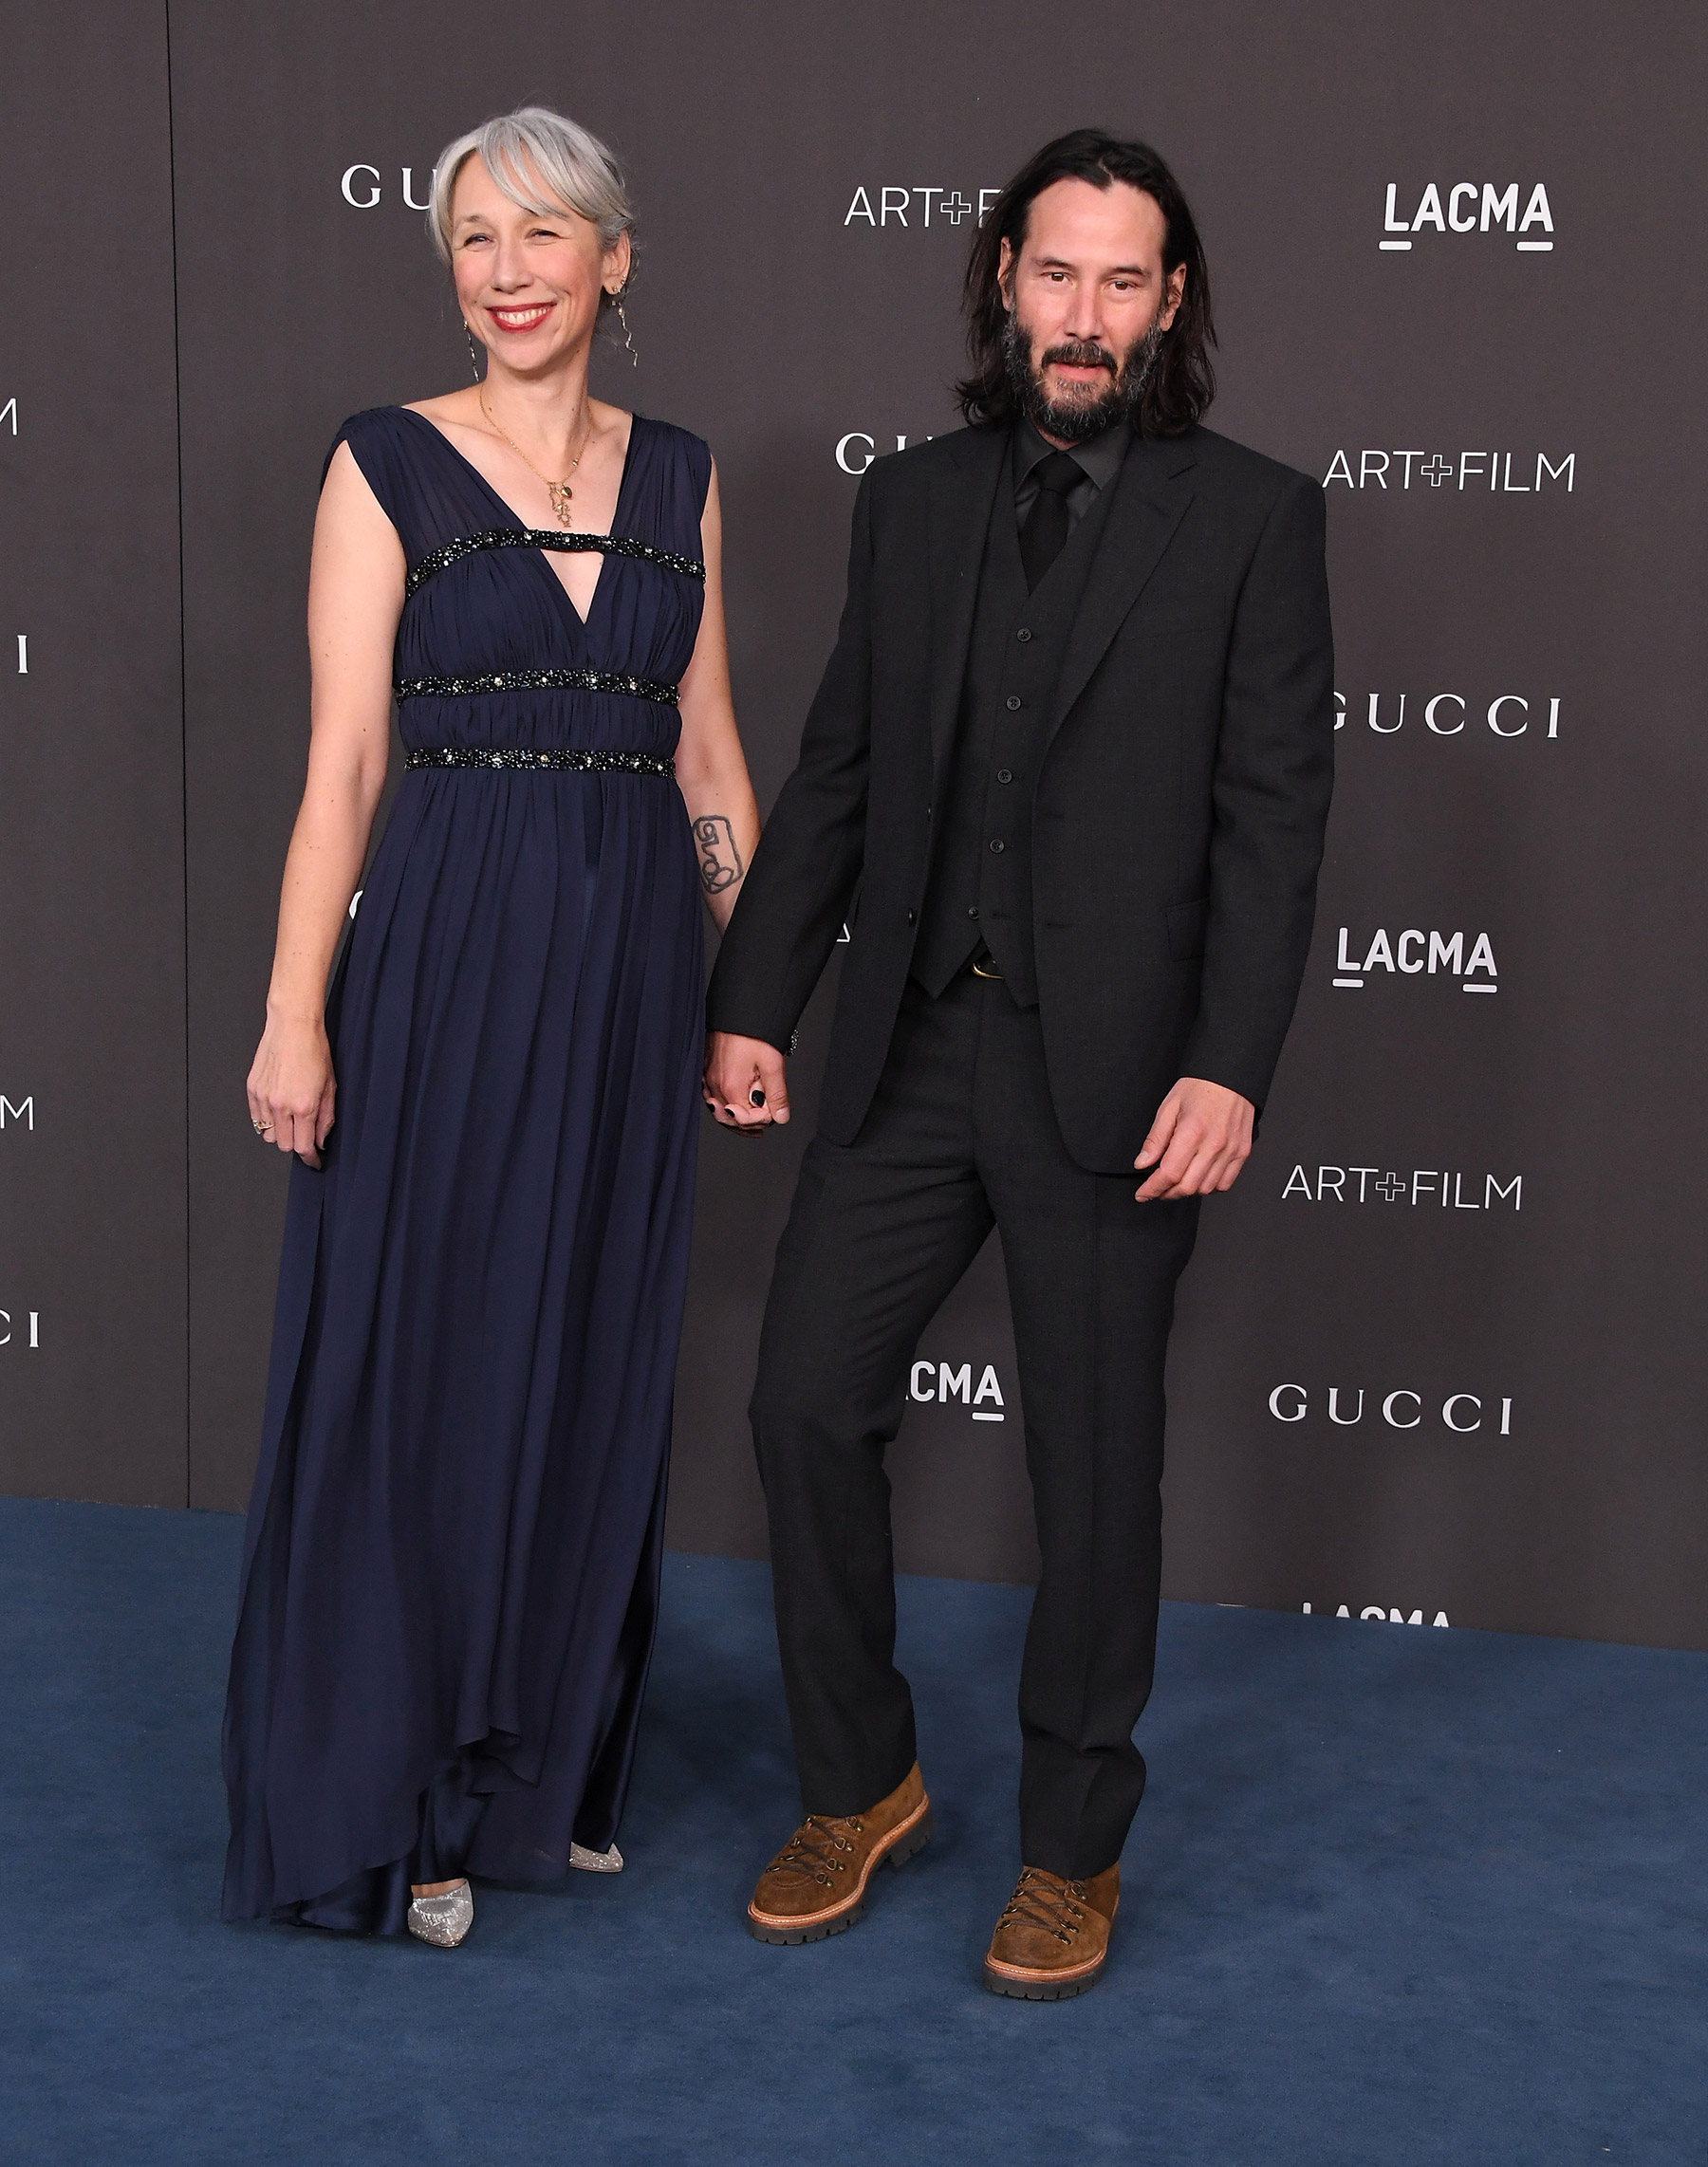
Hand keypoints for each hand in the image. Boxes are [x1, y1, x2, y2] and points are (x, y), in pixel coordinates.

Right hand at [247, 1014, 336, 1167]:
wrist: (293, 1027)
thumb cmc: (314, 1051)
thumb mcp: (330, 1087)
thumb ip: (326, 1118)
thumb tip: (321, 1140)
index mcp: (304, 1106)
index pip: (304, 1146)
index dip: (311, 1158)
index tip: (314, 1161)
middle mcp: (281, 1105)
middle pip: (284, 1145)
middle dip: (296, 1144)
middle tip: (304, 1134)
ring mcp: (264, 1098)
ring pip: (268, 1134)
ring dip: (280, 1132)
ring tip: (290, 1118)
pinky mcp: (252, 1090)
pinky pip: (257, 1118)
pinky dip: (267, 1119)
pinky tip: (278, 1108)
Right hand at [703, 1032, 789, 1133]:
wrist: (740, 1006)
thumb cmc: (755, 1031)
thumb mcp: (773, 1063)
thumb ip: (776, 1094)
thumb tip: (781, 1117)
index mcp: (731, 1087)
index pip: (746, 1119)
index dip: (763, 1119)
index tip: (775, 1111)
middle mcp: (714, 1085)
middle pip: (730, 1118)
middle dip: (749, 1122)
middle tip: (767, 1119)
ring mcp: (707, 1076)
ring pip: (720, 1108)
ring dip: (737, 1115)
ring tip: (755, 1117)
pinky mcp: (706, 1067)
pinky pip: (713, 1094)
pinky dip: (726, 1102)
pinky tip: (736, 1101)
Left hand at [1134, 1077, 1253, 1200]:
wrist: (1230, 1076)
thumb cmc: (1200, 1087)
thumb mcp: (1168, 1107)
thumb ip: (1155, 1139)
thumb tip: (1142, 1163)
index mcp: (1192, 1132)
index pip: (1169, 1174)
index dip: (1152, 1189)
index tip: (1143, 1193)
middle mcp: (1214, 1145)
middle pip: (1187, 1187)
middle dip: (1166, 1193)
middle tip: (1156, 1189)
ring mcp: (1230, 1151)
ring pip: (1206, 1189)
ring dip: (1187, 1191)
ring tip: (1176, 1182)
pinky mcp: (1242, 1153)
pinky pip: (1225, 1183)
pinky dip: (1209, 1187)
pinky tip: (1198, 1178)